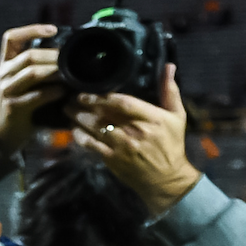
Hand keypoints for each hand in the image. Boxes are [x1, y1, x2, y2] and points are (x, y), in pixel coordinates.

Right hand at [0, 24, 62, 155]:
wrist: (2, 130)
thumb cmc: (20, 102)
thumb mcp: (22, 81)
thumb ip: (38, 67)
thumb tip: (67, 54)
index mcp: (6, 63)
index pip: (11, 38)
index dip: (31, 30)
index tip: (54, 29)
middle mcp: (3, 74)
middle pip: (28, 55)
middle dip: (54, 56)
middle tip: (73, 59)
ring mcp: (6, 90)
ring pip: (32, 72)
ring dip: (55, 71)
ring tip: (71, 74)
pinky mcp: (13, 106)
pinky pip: (36, 95)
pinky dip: (53, 92)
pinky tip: (63, 92)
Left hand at [73, 63, 200, 218]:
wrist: (166, 179)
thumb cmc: (171, 144)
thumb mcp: (177, 116)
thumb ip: (170, 91)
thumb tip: (169, 66)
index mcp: (152, 118)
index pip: (124, 103)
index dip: (104, 96)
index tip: (89, 91)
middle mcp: (135, 131)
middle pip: (104, 114)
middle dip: (85, 105)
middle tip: (72, 97)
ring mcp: (122, 147)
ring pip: (95, 128)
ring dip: (78, 118)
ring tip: (68, 109)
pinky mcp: (112, 159)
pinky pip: (91, 145)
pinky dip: (80, 136)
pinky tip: (74, 129)